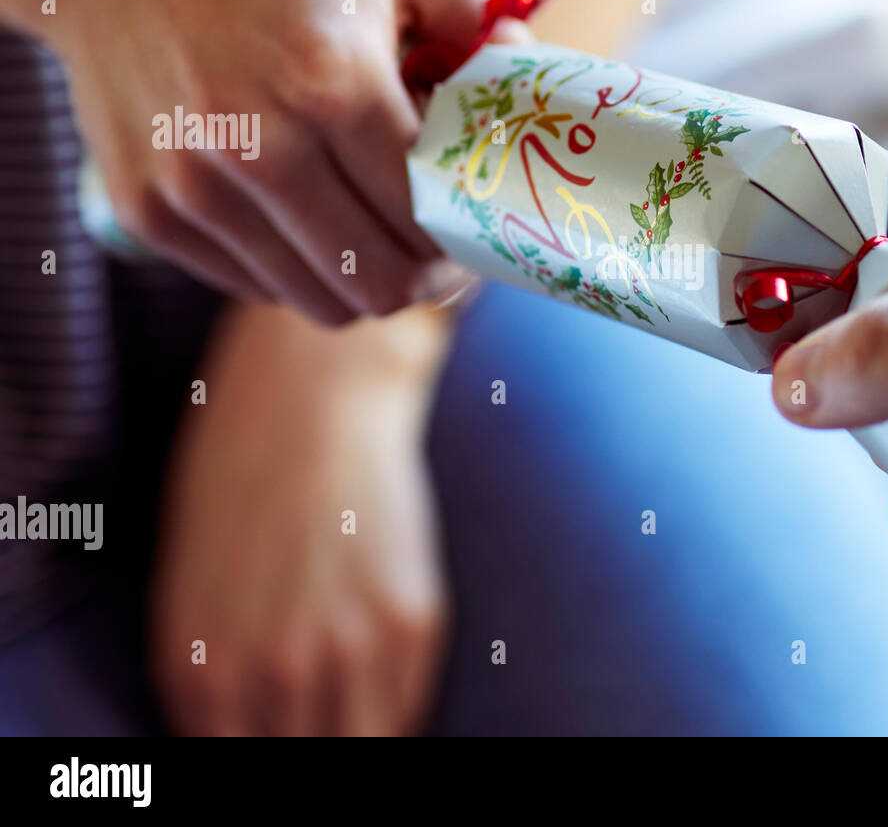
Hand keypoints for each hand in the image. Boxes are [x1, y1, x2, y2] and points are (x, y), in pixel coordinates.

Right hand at [16, 0, 493, 322]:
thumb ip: (480, 20)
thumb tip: (529, 75)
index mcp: (332, 82)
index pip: (430, 215)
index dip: (468, 237)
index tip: (479, 228)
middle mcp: (256, 147)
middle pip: (382, 283)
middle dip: (428, 278)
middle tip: (441, 252)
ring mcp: (194, 188)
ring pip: (321, 303)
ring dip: (365, 281)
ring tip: (377, 231)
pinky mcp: (149, 212)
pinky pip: (258, 286)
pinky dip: (298, 269)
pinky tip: (306, 212)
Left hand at [150, 303, 450, 734]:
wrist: (314, 397)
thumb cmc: (240, 483)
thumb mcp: (192, 596)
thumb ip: (215, 687)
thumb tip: (247, 743)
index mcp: (201, 672)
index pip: (238, 773)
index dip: (265, 767)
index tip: (288, 743)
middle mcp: (274, 672)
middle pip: (306, 767)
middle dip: (316, 749)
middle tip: (325, 726)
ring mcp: (349, 647)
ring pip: (362, 751)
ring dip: (358, 739)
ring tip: (356, 714)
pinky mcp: (412, 619)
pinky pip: (407, 712)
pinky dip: (397, 717)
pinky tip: (386, 694)